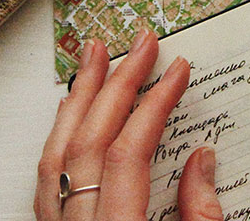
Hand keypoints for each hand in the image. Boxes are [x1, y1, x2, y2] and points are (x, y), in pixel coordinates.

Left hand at [34, 28, 223, 220]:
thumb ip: (199, 216)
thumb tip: (201, 160)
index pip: (129, 153)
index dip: (155, 106)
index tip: (176, 71)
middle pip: (90, 141)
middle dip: (118, 84)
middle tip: (141, 45)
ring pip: (59, 153)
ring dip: (81, 98)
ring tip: (95, 56)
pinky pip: (48, 177)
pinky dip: (61, 135)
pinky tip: (72, 110)